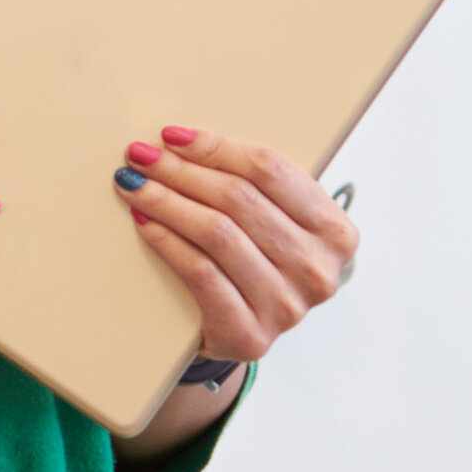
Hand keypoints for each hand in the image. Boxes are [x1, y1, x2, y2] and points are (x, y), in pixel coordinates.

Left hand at [113, 125, 356, 369]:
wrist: (248, 333)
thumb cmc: (260, 265)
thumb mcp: (277, 222)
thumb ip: (254, 186)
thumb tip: (184, 142)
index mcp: (335, 232)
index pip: (271, 171)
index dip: (216, 148)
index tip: (174, 137)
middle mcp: (318, 270)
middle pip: (239, 199)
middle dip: (183, 171)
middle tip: (144, 157)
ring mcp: (286, 306)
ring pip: (217, 232)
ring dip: (167, 201)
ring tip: (136, 184)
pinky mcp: (250, 334)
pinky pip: (200, 272)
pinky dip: (167, 240)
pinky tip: (145, 222)